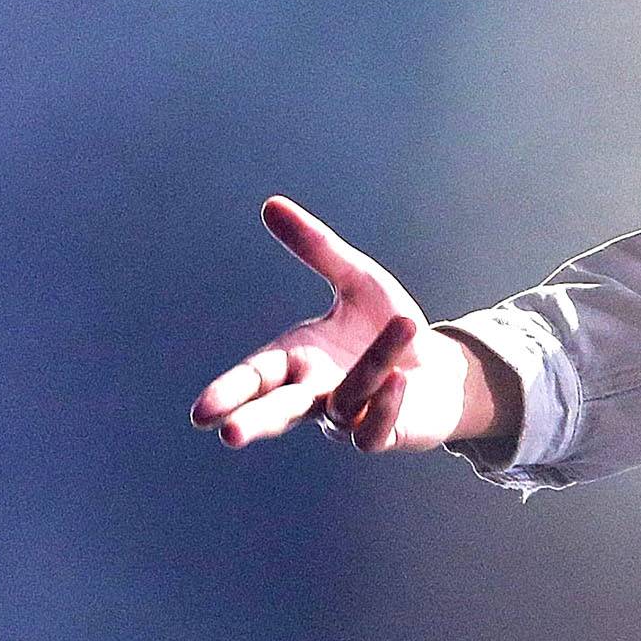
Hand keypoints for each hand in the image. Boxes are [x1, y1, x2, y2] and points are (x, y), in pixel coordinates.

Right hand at [188, 196, 500, 453]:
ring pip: (348, 399)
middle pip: (280, 412)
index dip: (230, 392)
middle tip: (230, 435)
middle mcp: (315, 396)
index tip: (200, 413)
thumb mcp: (355, 279)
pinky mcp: (383, 434)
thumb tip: (271, 205)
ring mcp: (347, 420)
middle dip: (256, 421)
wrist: (441, 367)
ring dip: (373, 364)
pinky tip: (399, 381)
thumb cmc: (386, 326)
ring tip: (405, 321)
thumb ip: (316, 248)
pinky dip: (386, 405)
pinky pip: (377, 427)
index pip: (257, 376)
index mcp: (298, 360)